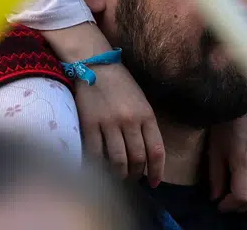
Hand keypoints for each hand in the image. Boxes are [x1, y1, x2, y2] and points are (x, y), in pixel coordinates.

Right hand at [72, 62, 165, 185]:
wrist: (95, 64)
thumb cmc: (120, 83)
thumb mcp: (141, 101)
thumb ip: (145, 125)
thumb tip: (147, 155)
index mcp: (146, 114)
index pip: (156, 151)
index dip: (157, 171)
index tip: (153, 182)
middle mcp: (130, 120)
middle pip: (138, 159)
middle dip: (136, 174)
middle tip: (132, 178)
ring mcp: (109, 123)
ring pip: (118, 160)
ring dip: (119, 174)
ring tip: (118, 176)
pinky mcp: (89, 124)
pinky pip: (95, 153)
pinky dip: (98, 166)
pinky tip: (100, 169)